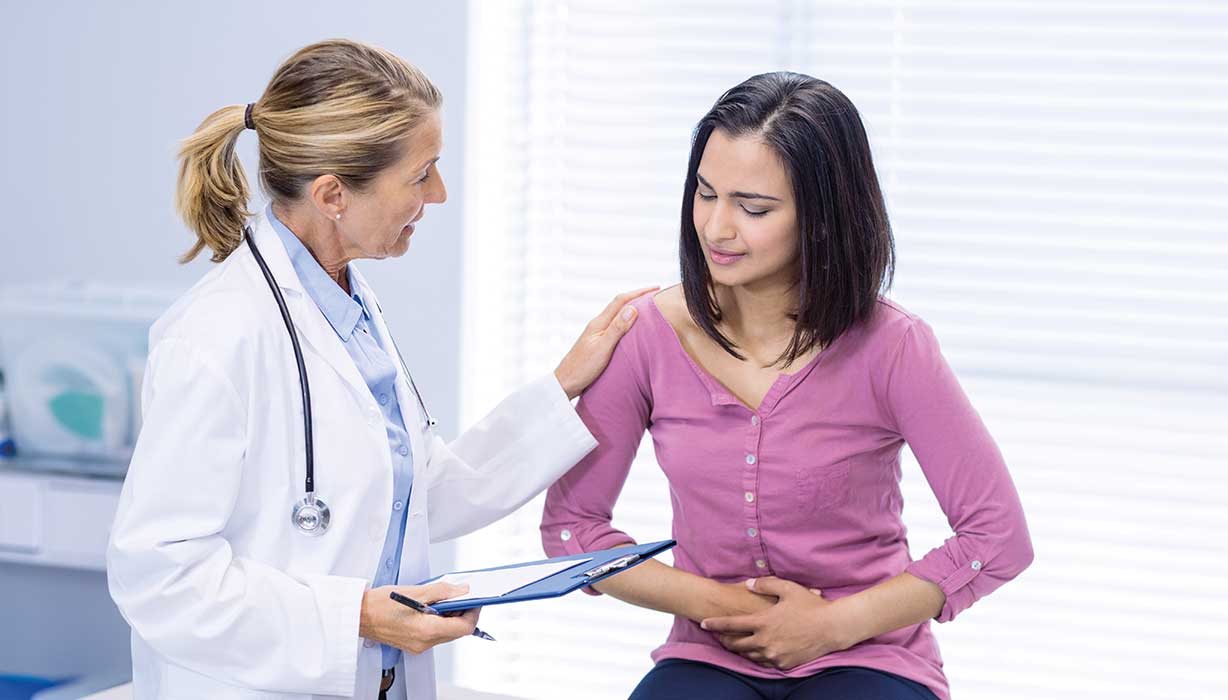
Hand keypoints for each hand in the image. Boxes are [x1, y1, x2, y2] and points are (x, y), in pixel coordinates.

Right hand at [359, 582, 481, 654]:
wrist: (357, 616)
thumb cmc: (379, 604)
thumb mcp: (416, 591)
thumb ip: (443, 591)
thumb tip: (462, 591)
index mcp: (426, 630)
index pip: (464, 627)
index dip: (473, 612)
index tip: (475, 600)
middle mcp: (424, 643)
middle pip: (456, 631)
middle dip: (462, 613)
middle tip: (461, 596)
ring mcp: (418, 645)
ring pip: (445, 633)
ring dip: (450, 616)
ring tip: (444, 599)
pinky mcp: (412, 643)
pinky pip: (433, 634)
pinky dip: (438, 621)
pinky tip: (432, 607)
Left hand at [554, 287, 658, 398]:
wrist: (565, 383)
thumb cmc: (582, 368)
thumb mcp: (603, 348)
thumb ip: (617, 329)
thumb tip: (632, 308)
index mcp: (599, 323)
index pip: (621, 301)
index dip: (639, 293)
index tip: (656, 289)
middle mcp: (597, 324)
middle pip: (619, 305)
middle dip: (637, 297)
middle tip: (655, 295)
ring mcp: (596, 333)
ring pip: (617, 315)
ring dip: (632, 308)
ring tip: (647, 308)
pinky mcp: (597, 342)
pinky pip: (614, 326)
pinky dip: (626, 321)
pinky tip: (630, 328)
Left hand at [700, 577, 855, 670]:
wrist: (832, 628)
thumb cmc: (811, 605)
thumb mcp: (788, 588)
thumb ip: (765, 585)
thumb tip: (749, 584)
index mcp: (763, 621)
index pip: (731, 624)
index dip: (715, 624)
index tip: (704, 623)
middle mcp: (765, 641)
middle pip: (736, 644)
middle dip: (724, 640)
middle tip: (718, 636)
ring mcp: (775, 654)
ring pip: (749, 655)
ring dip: (740, 650)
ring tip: (733, 644)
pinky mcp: (784, 664)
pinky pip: (764, 662)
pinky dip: (757, 657)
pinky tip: (755, 651)